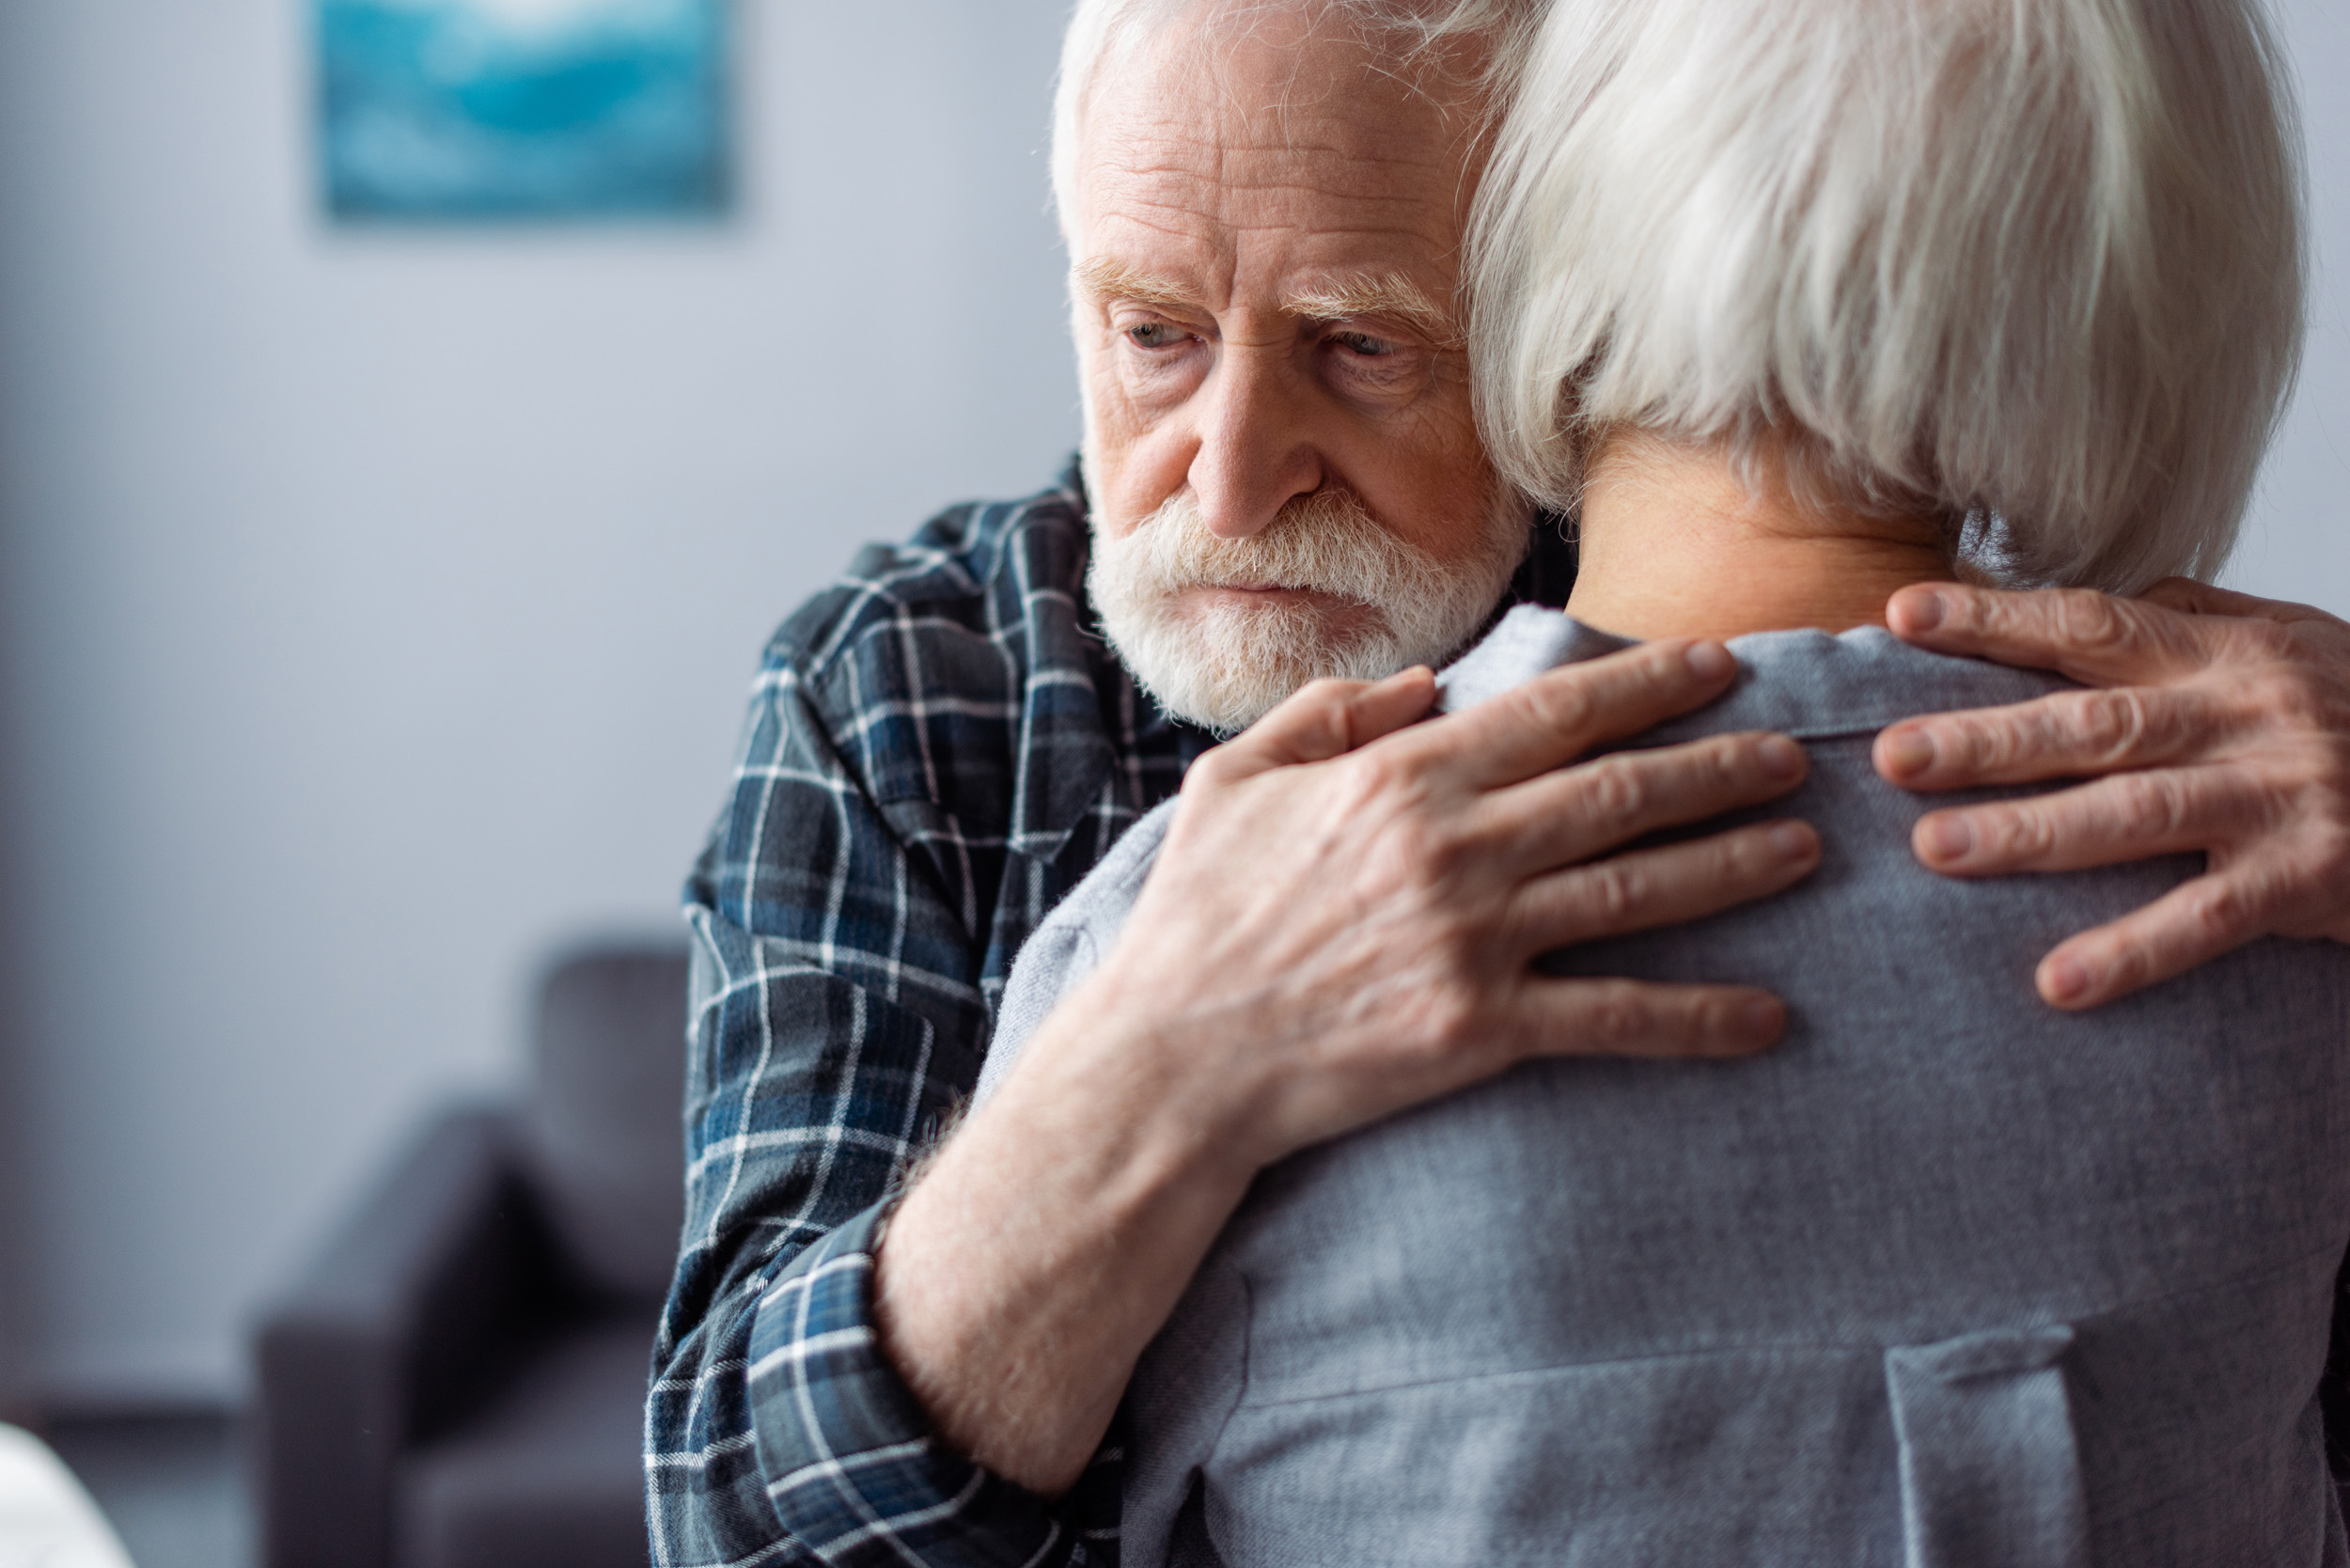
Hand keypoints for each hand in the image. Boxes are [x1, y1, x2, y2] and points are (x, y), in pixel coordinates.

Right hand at [878, 637, 1819, 1495]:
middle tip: (1796, 754)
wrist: (1174, 1057)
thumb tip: (1417, 683)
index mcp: (1402, 776)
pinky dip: (1697, 1018)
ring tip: (1802, 847)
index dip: (1649, 684)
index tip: (1718, 666)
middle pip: (1620, 791)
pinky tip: (1766, 1017)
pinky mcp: (1480, 1029)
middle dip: (1720, 765)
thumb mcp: (1234, 781)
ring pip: (1636, 889)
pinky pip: (1612, 1017)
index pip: (1555, 712)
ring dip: (1731, 865)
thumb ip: (1328, 715)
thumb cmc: (1195, 914)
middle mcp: (1454, 846)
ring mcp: (1473, 939)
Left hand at [1875, 580, 2349, 1008]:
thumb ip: (2191, 618)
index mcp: (2228, 651)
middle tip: (1889, 756)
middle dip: (1987, 739)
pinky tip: (2058, 981)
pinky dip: (2133, 953)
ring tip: (1937, 851)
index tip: (1901, 618)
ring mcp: (2281, 797)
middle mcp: (2249, 715)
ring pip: (2138, 816)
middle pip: (2097, 725)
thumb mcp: (2291, 641)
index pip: (2093, 625)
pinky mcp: (2310, 879)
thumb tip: (2082, 603)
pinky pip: (2208, 922)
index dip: (1996, 621)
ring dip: (2032, 835)